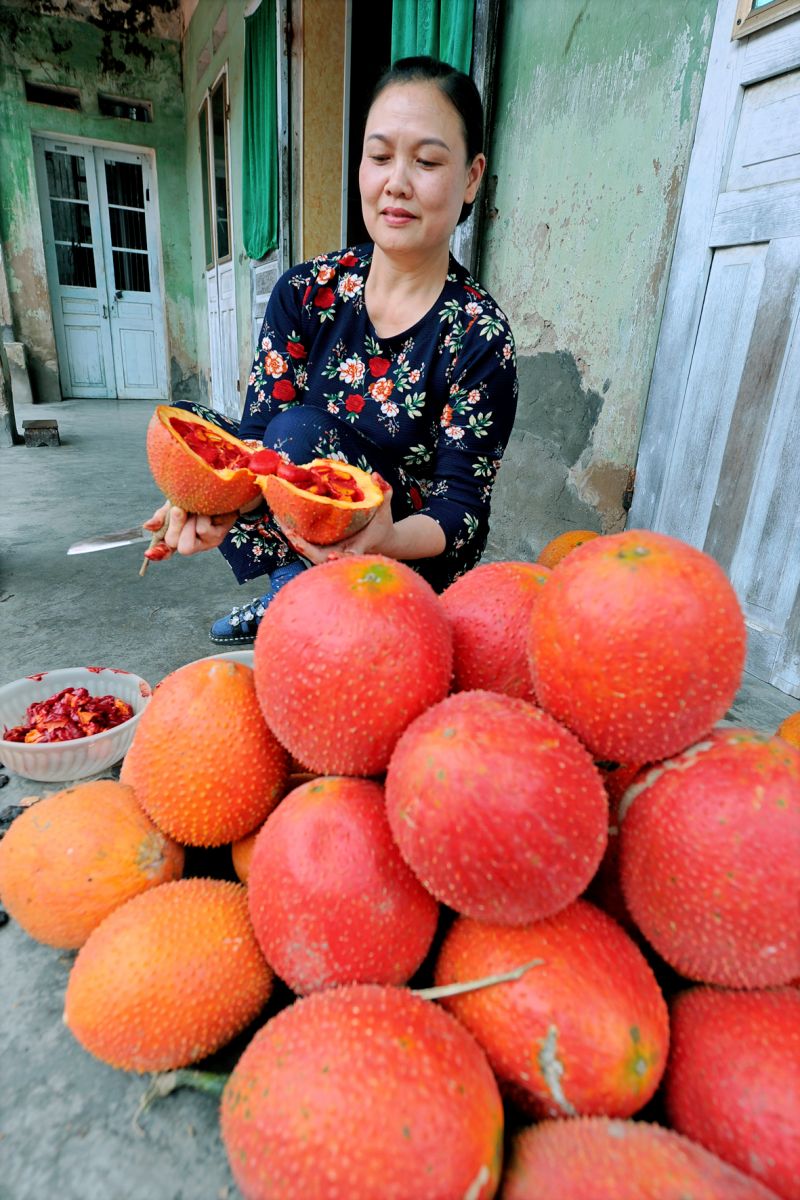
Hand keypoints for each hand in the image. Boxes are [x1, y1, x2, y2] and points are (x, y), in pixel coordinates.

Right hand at [143, 502, 238, 559]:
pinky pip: (202, 530)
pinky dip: (203, 516)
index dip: (157, 552)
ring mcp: (206, 542)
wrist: (221, 486)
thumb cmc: (198, 496)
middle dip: (174, 525)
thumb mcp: (175, 502)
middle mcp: (192, 542)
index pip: (164, 548)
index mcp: (178, 535)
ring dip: (190, 519)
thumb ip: (162, 516)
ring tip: (199, 509)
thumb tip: (147, 526)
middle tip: (180, 510)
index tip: (149, 553)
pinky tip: (210, 511)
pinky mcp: (218, 538)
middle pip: (173, 544)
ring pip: (187, 541)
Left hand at [274, 475, 394, 564]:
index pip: (351, 554)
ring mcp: (333, 550)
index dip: (340, 556)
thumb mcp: (385, 508)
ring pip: (310, 551)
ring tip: (281, 522)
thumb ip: (384, 491)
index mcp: (359, 545)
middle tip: (291, 533)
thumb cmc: (383, 524)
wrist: (381, 539)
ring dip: (295, 539)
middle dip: (305, 548)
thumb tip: (377, 475)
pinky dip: (296, 535)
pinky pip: (308, 544)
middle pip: (321, 557)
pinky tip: (283, 521)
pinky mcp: (325, 547)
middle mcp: (343, 551)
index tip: (332, 557)